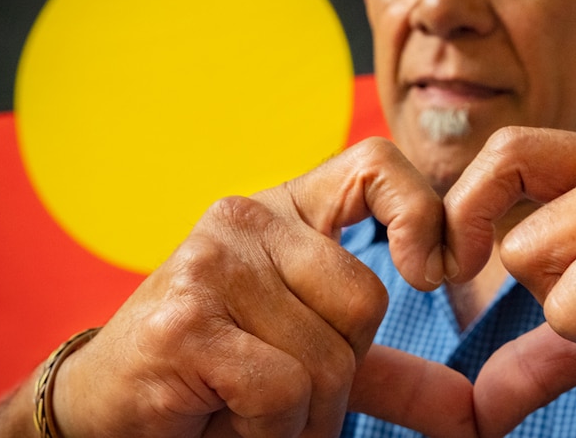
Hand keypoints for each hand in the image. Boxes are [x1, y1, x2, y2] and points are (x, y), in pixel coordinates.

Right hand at [50, 137, 476, 437]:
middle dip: (340, 375)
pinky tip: (222, 417)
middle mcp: (244, 217)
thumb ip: (388, 372)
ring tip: (244, 406)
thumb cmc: (213, 371)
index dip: (421, 211)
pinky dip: (268, 432)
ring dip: (302, 418)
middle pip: (365, 302)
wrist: (107, 406)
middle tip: (278, 390)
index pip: (374, 164)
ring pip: (327, 360)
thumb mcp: (309, 357)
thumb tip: (469, 412)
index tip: (434, 274)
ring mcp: (211, 262)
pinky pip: (282, 391)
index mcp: (282, 210)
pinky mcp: (185, 319)